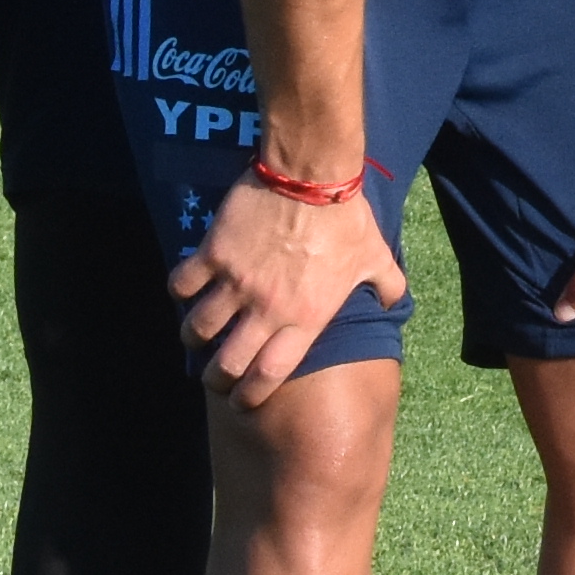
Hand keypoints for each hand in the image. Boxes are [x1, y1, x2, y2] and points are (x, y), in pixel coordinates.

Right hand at [171, 177, 404, 405]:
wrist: (312, 174)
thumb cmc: (346, 218)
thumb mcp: (376, 256)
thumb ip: (388, 286)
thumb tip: (395, 303)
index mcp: (305, 317)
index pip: (269, 374)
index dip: (250, 395)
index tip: (241, 401)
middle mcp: (267, 308)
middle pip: (227, 363)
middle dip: (216, 377)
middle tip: (214, 374)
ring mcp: (237, 282)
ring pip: (198, 329)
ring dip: (193, 337)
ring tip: (196, 335)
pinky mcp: (213, 254)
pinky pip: (182, 286)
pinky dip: (179, 293)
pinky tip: (186, 291)